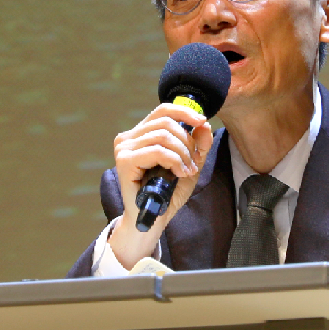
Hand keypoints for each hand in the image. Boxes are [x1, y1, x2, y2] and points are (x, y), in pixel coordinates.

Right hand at [109, 102, 214, 267]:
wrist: (153, 219)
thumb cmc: (167, 193)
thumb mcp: (189, 165)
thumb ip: (198, 146)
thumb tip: (204, 126)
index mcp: (140, 134)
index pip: (163, 110)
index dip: (185, 112)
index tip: (202, 122)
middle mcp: (128, 138)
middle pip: (166, 122)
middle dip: (187, 141)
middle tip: (193, 162)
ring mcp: (124, 148)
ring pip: (164, 136)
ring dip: (183, 154)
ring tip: (187, 170)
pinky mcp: (125, 161)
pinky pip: (157, 151)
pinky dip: (174, 161)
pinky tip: (179, 173)